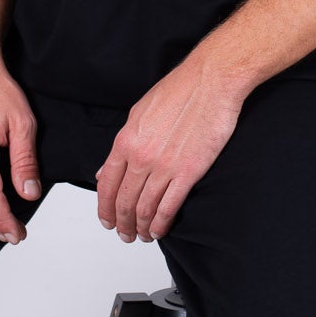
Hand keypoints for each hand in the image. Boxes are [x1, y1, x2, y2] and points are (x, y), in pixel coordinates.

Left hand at [95, 55, 246, 242]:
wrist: (211, 81)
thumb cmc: (179, 90)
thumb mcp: (138, 113)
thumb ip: (122, 144)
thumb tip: (105, 169)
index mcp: (126, 141)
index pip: (106, 184)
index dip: (104, 207)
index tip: (106, 219)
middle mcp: (141, 156)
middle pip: (123, 201)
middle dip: (121, 222)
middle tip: (123, 233)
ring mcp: (165, 166)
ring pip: (145, 208)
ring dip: (141, 227)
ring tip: (142, 235)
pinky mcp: (189, 171)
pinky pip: (169, 206)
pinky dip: (161, 223)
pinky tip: (159, 229)